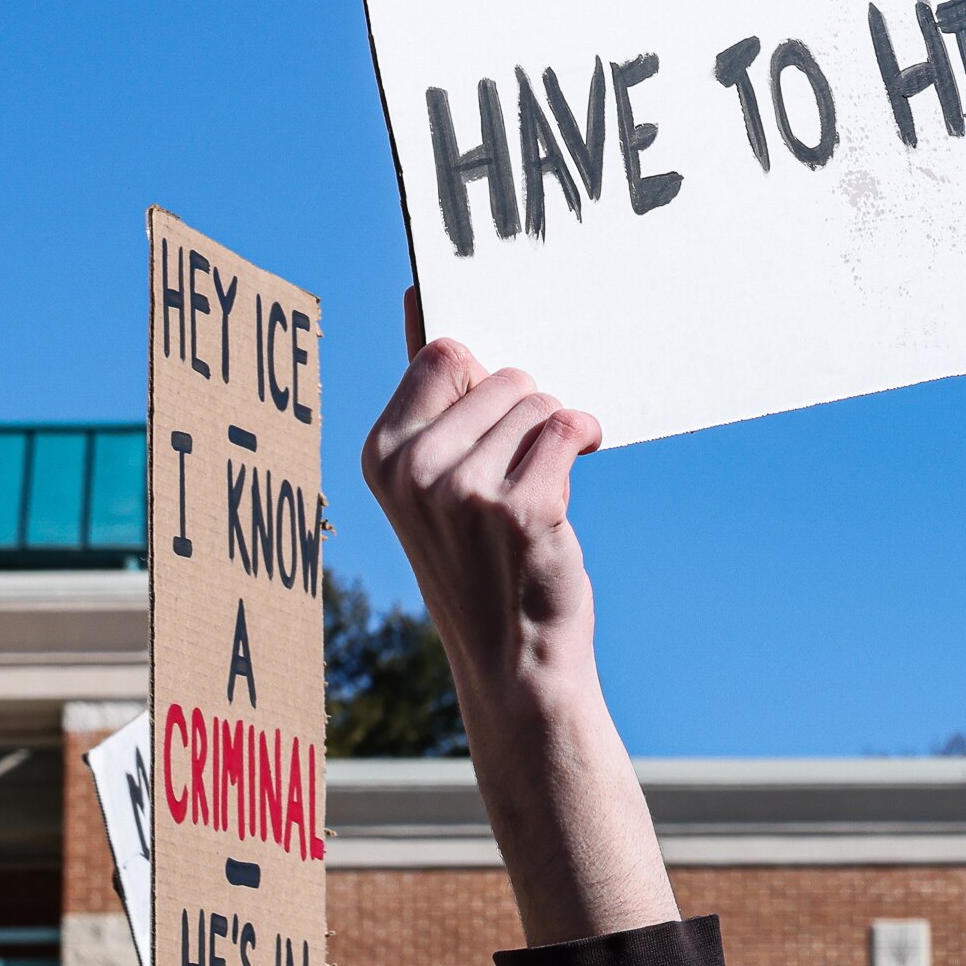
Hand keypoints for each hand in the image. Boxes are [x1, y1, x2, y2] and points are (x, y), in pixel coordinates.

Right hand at [361, 292, 674, 945]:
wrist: (515, 666)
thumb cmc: (482, 566)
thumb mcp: (435, 483)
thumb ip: (430, 396)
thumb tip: (421, 299)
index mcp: (381, 456)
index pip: (440, 350)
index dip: (483, 376)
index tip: (499, 410)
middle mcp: (412, 470)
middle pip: (496, 370)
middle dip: (526, 404)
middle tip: (528, 461)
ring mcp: (463, 490)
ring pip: (536, 399)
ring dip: (557, 427)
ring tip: (547, 477)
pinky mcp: (522, 508)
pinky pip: (567, 427)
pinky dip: (584, 436)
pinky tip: (579, 465)